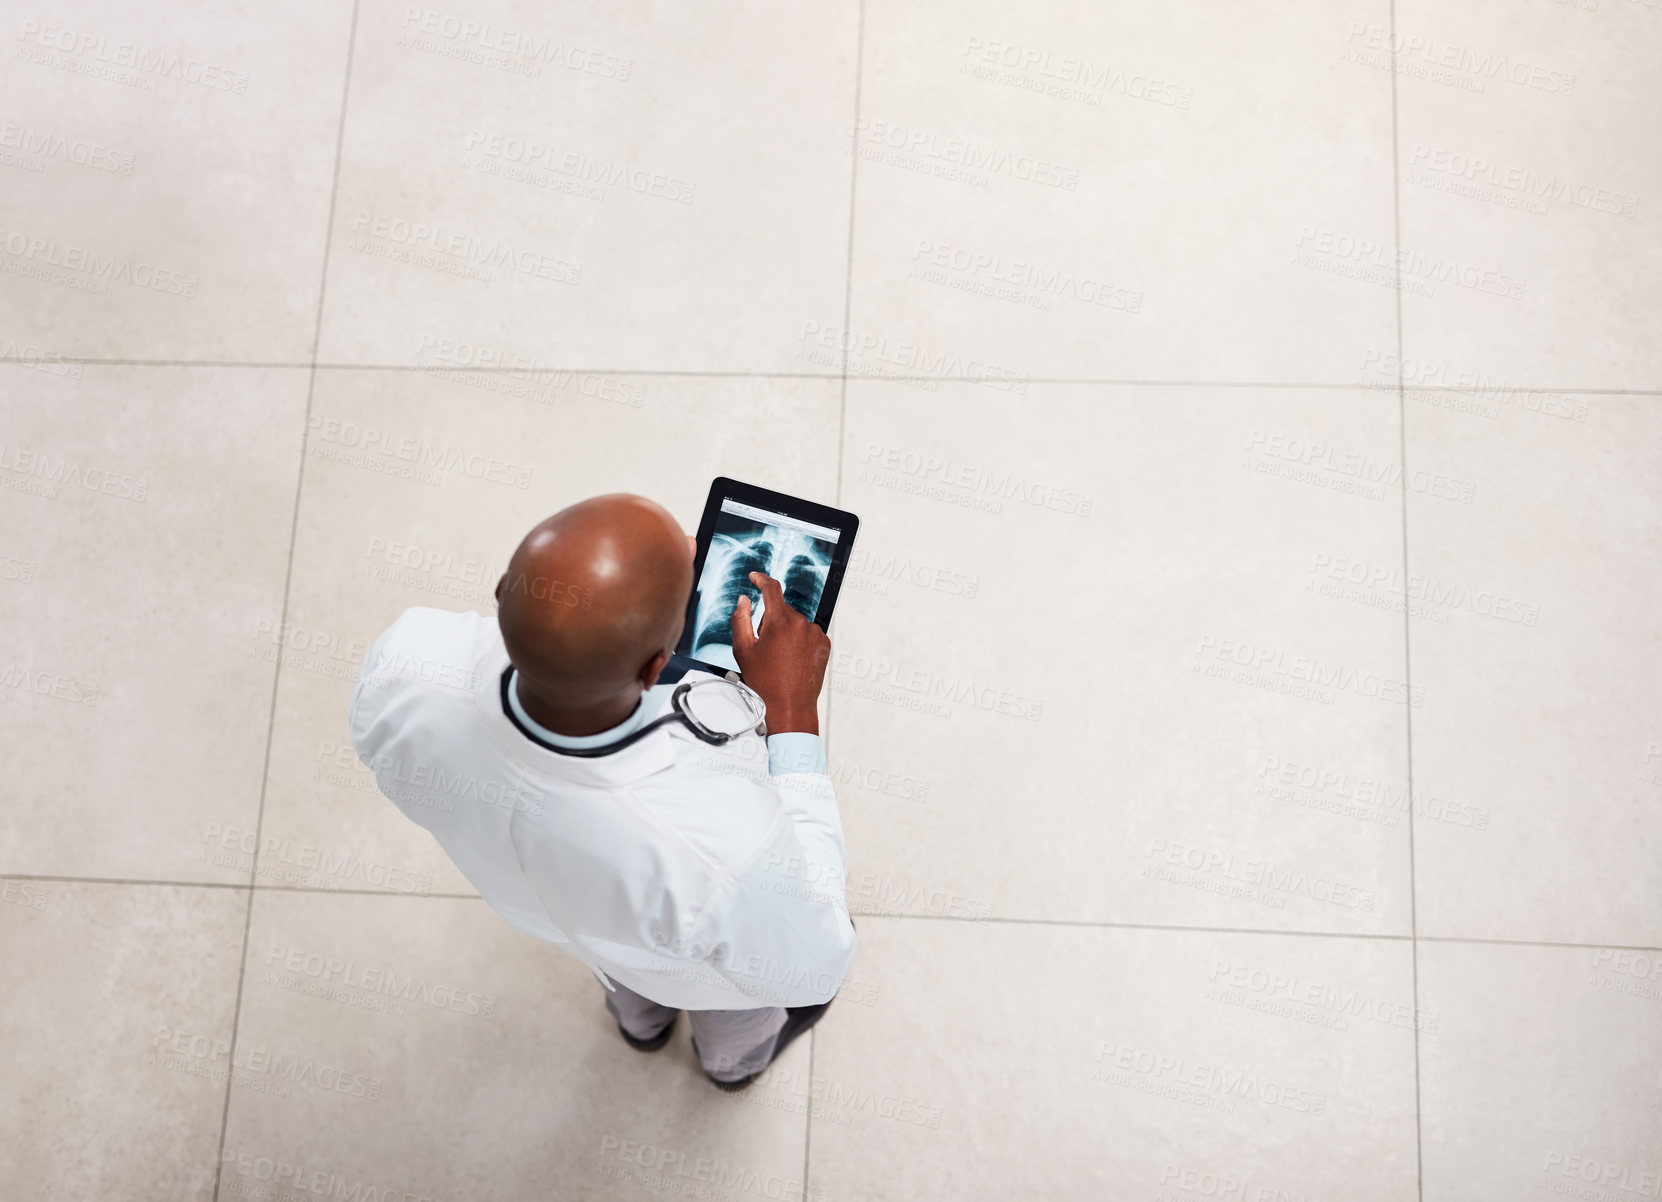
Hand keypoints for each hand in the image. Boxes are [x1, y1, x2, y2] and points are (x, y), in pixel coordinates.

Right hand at [730, 571, 829, 734]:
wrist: (790, 706)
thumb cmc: (766, 683)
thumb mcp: (743, 650)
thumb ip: (740, 619)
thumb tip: (743, 601)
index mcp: (780, 622)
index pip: (771, 588)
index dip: (761, 579)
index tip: (756, 578)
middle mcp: (801, 624)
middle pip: (781, 610)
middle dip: (771, 621)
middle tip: (764, 647)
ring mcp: (815, 633)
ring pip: (795, 622)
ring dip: (785, 632)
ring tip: (780, 658)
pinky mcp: (824, 643)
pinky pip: (807, 633)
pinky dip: (798, 641)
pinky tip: (792, 660)